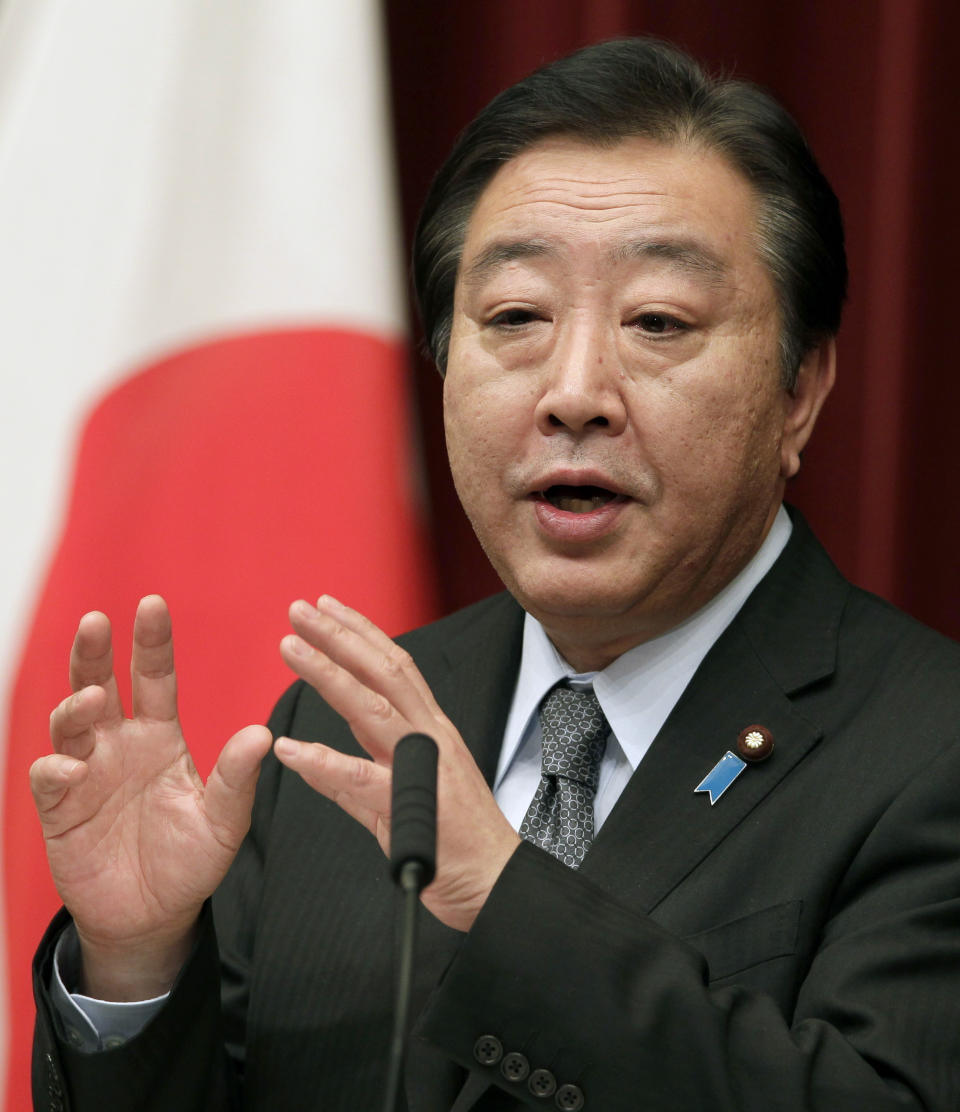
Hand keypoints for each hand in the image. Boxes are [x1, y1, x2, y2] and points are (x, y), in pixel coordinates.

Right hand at [30, 596, 272, 998]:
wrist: (154, 916)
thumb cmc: (191, 860)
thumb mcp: (224, 820)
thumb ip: (236, 779)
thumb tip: (263, 734)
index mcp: (160, 737)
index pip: (154, 678)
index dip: (152, 643)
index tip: (153, 603)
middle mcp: (119, 745)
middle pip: (99, 684)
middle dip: (95, 652)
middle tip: (96, 621)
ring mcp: (86, 774)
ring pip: (68, 723)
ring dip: (75, 705)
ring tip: (91, 699)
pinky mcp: (61, 810)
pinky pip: (50, 778)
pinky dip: (56, 768)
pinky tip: (70, 766)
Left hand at [275, 596, 520, 931]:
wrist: (496, 888)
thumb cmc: (456, 843)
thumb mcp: (402, 799)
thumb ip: (355, 775)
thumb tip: (309, 755)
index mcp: (429, 731)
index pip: (394, 667)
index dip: (360, 633)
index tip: (327, 607)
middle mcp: (429, 737)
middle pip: (383, 671)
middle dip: (339, 635)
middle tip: (299, 608)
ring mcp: (423, 768)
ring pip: (372, 708)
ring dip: (328, 674)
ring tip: (290, 649)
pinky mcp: (412, 808)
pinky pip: (362, 779)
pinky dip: (323, 761)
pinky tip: (288, 748)